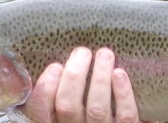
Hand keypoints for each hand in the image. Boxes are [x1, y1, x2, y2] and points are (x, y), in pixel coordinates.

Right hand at [21, 47, 143, 122]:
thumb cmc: (90, 114)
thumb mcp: (73, 107)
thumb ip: (66, 91)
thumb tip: (59, 63)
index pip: (42, 110)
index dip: (45, 88)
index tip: (55, 66)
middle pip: (68, 106)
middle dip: (74, 76)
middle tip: (82, 52)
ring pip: (97, 109)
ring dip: (100, 78)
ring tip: (104, 54)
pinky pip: (125, 115)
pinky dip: (122, 93)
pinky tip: (119, 73)